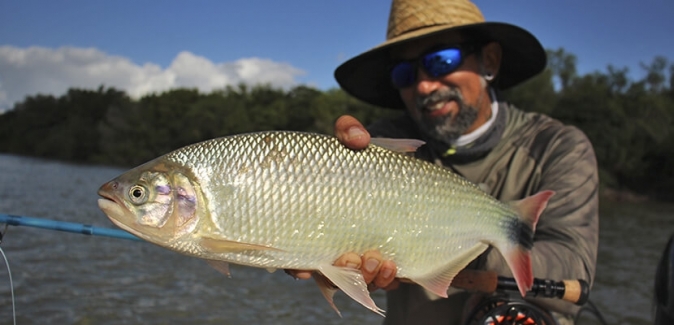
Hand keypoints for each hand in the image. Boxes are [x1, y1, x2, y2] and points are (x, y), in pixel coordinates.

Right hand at [284, 117, 398, 290]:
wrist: (397, 174)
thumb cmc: (360, 159)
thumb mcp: (352, 140)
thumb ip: (349, 131)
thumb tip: (358, 138)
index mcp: (314, 223)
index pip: (295, 253)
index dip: (296, 267)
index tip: (306, 269)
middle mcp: (332, 245)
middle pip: (329, 275)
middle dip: (344, 272)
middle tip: (354, 257)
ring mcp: (358, 256)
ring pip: (357, 282)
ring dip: (368, 279)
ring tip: (381, 263)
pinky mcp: (383, 260)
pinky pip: (381, 282)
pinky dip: (387, 279)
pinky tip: (394, 268)